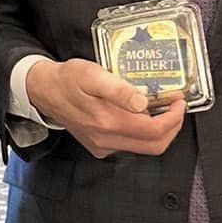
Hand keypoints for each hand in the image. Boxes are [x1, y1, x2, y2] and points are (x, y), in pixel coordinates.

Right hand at [25, 56, 186, 160]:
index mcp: (107, 122)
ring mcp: (102, 146)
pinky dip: (143, 134)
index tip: (178, 101)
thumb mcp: (92, 75)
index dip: (173, 118)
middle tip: (176, 107)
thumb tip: (143, 103)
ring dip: (159, 131)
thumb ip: (118, 89)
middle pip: (154, 146)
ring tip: (162, 109)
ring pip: (143, 148)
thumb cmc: (67, 79)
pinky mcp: (99, 146)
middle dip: (172, 128)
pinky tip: (141, 115)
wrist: (43, 91)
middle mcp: (106, 140)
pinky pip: (129, 145)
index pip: (154, 130)